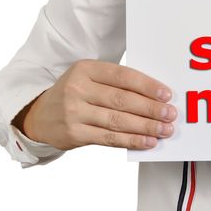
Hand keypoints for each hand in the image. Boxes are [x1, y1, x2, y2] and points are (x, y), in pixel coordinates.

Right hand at [12, 59, 177, 149]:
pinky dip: (131, 140)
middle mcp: (78, 88)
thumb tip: (155, 96)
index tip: (166, 94)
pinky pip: (109, 138)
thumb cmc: (74, 94)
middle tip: (170, 114)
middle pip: (122, 100)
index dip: (147, 86)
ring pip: (118, 121)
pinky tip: (147, 141)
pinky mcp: (74, 133)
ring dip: (145, 127)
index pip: (123, 76)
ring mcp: (75, 112)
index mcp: (86, 69)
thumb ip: (116, 83)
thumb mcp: (89, 78)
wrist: (40, 115)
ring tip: (164, 130)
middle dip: (151, 109)